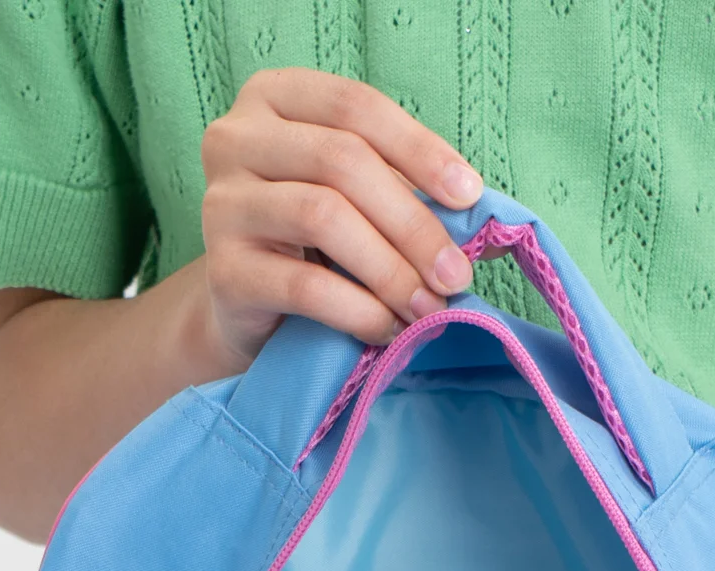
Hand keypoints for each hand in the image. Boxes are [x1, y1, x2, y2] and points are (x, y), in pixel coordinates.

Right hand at [199, 68, 484, 361]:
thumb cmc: (315, 246)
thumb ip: (412, 195)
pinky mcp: (222, 270)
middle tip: (455, 276)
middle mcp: (235, 138)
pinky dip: (357, 310)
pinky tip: (386, 328)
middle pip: (341, 161)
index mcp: (274, 98)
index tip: (469, 196)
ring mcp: (221, 203)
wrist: (251, 312)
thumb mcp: (362, 202)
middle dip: (412, 223)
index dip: (419, 148)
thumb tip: (493, 230)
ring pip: (321, 216)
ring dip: (390, 269)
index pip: (355, 107)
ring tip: (427, 307)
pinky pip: (303, 285)